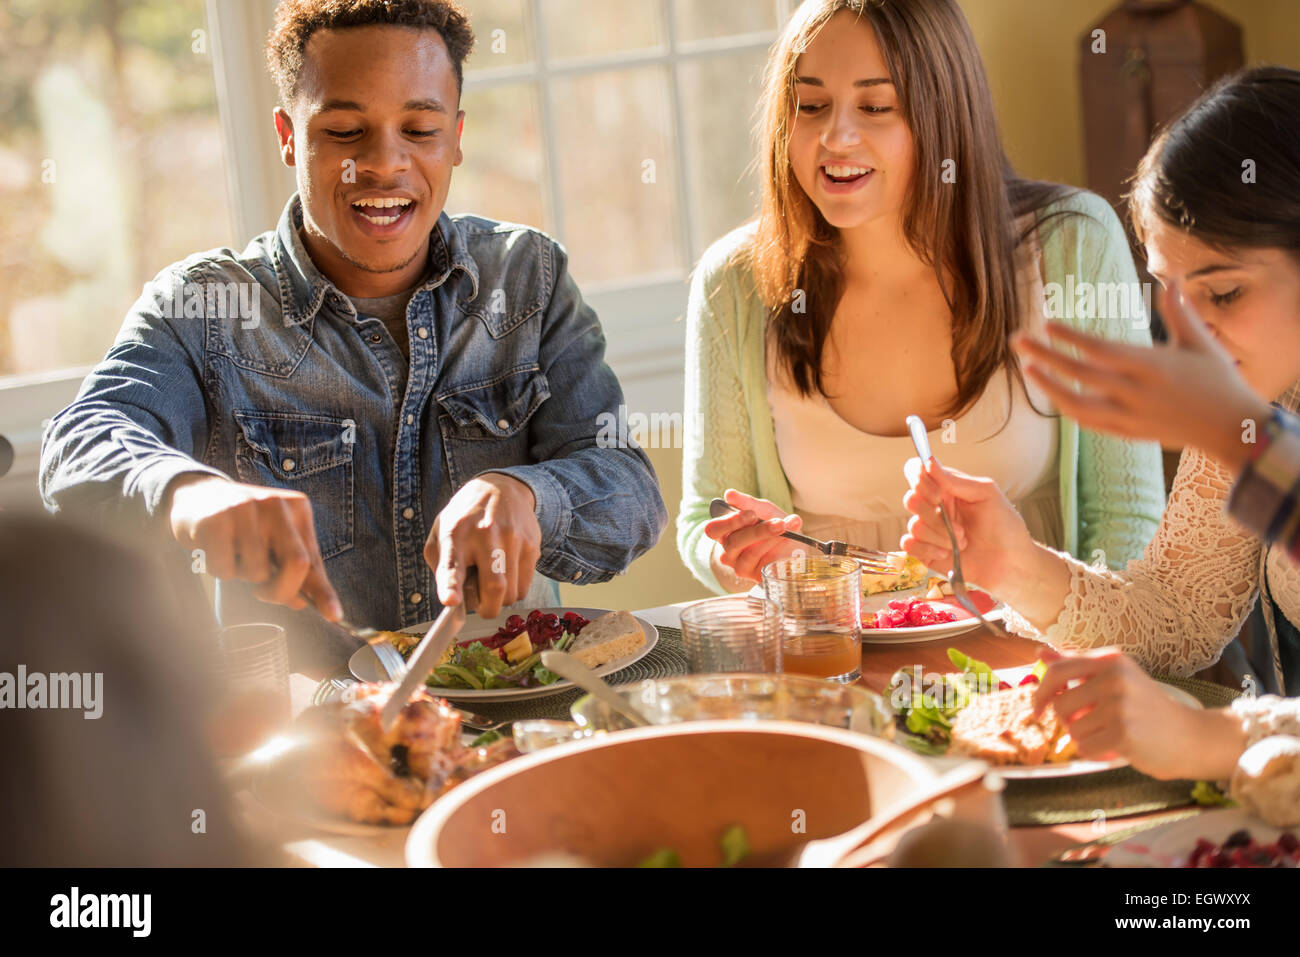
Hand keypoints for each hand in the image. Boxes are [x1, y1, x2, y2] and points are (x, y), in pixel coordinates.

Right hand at [166, 473, 341, 617]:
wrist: (195, 495)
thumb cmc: (241, 524)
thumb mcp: (274, 539)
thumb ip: (292, 568)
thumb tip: (303, 602)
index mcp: (297, 508)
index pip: (313, 558)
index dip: (323, 591)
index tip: (333, 615)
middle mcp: (275, 505)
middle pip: (296, 563)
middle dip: (282, 592)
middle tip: (263, 593)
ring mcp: (244, 510)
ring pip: (257, 572)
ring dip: (242, 576)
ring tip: (234, 555)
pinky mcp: (215, 521)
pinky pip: (224, 569)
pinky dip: (219, 570)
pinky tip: (215, 550)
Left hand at [425, 473, 540, 618]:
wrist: (501, 488)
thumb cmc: (465, 519)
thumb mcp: (440, 534)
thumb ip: (441, 568)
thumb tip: (455, 602)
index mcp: (455, 534)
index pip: (452, 563)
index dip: (451, 585)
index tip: (451, 601)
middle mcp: (485, 534)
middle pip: (494, 587)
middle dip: (486, 608)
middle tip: (480, 604)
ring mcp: (513, 538)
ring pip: (513, 593)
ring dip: (501, 599)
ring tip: (492, 581)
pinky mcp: (532, 545)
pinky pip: (525, 586)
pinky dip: (515, 589)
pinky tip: (507, 573)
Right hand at [703, 488, 805, 583]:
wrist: (797, 545)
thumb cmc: (775, 525)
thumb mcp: (764, 510)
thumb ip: (748, 503)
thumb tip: (729, 494)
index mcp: (725, 532)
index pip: (713, 529)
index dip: (729, 522)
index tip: (751, 514)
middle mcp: (728, 550)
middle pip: (731, 542)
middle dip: (756, 531)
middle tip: (777, 522)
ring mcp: (739, 565)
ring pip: (748, 552)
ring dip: (770, 538)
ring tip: (786, 526)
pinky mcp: (752, 575)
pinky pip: (761, 562)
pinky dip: (775, 547)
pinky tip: (787, 538)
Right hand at [899, 456, 1035, 594]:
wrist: (1012, 563)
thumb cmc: (1005, 527)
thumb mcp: (986, 493)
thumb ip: (955, 479)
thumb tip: (928, 462)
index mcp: (947, 488)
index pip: (916, 472)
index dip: (918, 479)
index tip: (938, 494)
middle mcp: (935, 507)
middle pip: (911, 499)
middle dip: (934, 514)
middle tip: (958, 524)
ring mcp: (929, 530)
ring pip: (914, 525)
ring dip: (940, 536)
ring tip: (962, 541)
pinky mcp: (925, 552)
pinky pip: (909, 545)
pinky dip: (928, 549)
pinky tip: (947, 553)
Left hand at [1013, 282, 1270, 472]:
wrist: (1231, 429)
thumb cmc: (1219, 380)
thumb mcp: (1201, 342)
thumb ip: (1179, 311)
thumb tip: (1172, 277)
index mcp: (1152, 366)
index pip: (1100, 350)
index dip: (1070, 338)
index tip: (1046, 324)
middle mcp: (1135, 393)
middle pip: (1078, 374)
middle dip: (1044, 356)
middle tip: (1017, 339)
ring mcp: (1129, 417)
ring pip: (1076, 404)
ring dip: (1047, 386)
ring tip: (1029, 367)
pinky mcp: (1127, 434)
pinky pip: (1088, 422)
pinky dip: (1067, 407)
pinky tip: (1053, 392)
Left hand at [1032, 647, 1245, 780]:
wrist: (1190, 736)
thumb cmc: (1146, 707)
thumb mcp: (1114, 677)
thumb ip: (1076, 666)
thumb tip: (1040, 653)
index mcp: (1110, 660)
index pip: (1057, 671)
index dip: (1041, 692)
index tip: (1038, 709)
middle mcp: (1114, 677)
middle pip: (1060, 706)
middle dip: (1069, 721)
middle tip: (1093, 724)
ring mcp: (1120, 705)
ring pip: (1072, 730)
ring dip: (1086, 738)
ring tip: (1111, 733)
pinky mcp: (1124, 733)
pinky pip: (1085, 748)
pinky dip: (1096, 753)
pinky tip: (1116, 748)